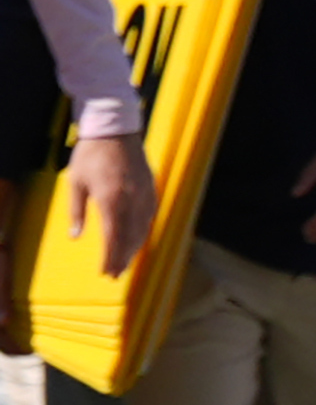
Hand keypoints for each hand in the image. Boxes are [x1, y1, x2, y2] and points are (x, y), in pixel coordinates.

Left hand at [66, 134, 156, 278]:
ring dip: (134, 248)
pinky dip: (143, 231)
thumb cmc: (91, 155)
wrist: (115, 130)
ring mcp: (144, 194)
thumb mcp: (75, 182)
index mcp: (111, 199)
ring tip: (126, 262)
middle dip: (123, 258)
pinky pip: (149, 216)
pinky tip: (137, 238)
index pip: (113, 237)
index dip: (110, 257)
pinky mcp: (151, 188)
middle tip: (116, 274)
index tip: (106, 272)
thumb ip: (76, 211)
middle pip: (130, 237)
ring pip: (142, 229)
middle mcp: (131, 200)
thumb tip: (76, 236)